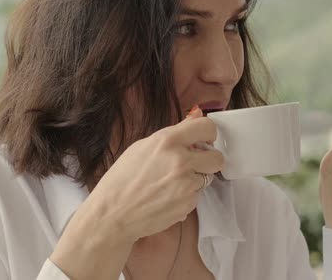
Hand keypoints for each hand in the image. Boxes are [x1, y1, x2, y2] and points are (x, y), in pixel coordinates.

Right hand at [81, 106, 220, 240]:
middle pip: (217, 157)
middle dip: (208, 160)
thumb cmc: (122, 179)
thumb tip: (196, 116)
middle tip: (194, 164)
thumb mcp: (142, 147)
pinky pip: (196, 196)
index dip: (208, 134)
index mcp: (168, 141)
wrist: (113, 213)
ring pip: (206, 178)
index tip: (203, 140)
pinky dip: (185, 196)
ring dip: (193, 180)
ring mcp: (186, 184)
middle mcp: (181, 161)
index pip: (207, 127)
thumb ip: (173, 133)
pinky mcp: (188, 204)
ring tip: (169, 184)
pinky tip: (166, 197)